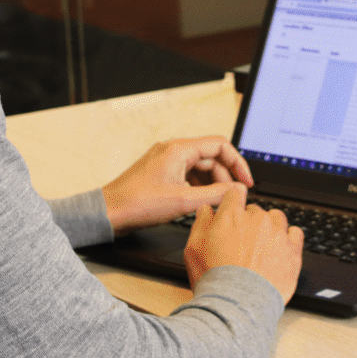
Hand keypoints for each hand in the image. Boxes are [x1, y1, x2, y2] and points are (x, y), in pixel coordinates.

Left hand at [101, 136, 254, 234]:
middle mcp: (173, 150)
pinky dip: (199, 186)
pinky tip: (201, 202)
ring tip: (218, 202)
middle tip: (233, 197)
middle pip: (211, 157)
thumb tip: (238, 191)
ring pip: (200, 167)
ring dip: (212, 183)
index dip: (238, 163)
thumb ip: (216, 194)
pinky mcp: (161, 172)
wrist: (110, 212)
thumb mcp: (184, 201)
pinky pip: (187, 174)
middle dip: (226, 176)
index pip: (220, 145)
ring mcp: (166, 160)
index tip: (246, 182)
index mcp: (179, 149)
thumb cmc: (139, 204)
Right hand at [183, 186, 303, 303]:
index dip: (232, 204)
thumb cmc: (215, 279)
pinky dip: (289, 238)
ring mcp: (277, 234)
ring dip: (270, 227)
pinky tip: (280, 249)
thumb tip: (206, 210)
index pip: (234, 195)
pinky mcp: (293, 250)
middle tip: (243, 243)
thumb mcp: (193, 248)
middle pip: (255, 210)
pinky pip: (296, 233)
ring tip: (263, 247)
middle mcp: (257, 220)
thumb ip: (201, 223)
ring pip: (277, 218)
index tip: (233, 212)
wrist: (238, 305)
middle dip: (249, 222)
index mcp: (232, 216)